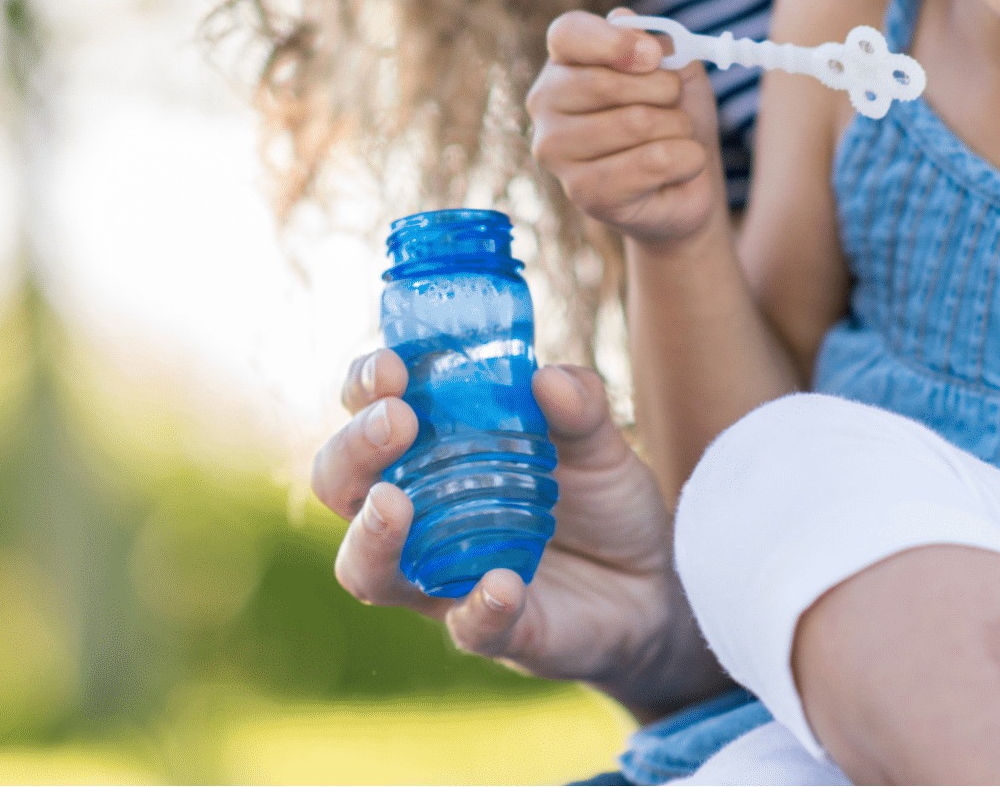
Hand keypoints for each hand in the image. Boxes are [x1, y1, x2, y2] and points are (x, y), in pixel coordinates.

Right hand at [312, 348, 728, 721]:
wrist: (657, 585)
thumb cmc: (602, 504)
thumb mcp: (599, 442)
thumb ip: (580, 404)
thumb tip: (548, 378)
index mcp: (434, 456)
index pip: (368, 414)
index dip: (364, 387)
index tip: (391, 367)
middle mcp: (420, 519)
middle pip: (342, 488)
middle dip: (353, 452)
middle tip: (396, 422)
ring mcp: (445, 582)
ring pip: (370, 573)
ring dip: (371, 537)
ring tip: (394, 506)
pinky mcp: (495, 633)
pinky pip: (470, 630)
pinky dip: (480, 608)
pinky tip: (502, 583)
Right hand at [526, 8, 724, 245]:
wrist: (687, 184)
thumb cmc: (674, 118)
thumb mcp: (678, 70)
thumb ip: (658, 43)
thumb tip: (623, 21)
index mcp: (563, 63)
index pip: (567, 33)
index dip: (614, 41)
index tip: (654, 56)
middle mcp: (545, 104)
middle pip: (604, 82)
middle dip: (664, 90)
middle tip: (674, 104)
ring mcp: (556, 151)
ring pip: (636, 123)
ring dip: (679, 128)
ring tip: (674, 139)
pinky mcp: (584, 192)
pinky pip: (652, 161)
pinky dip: (686, 158)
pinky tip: (679, 166)